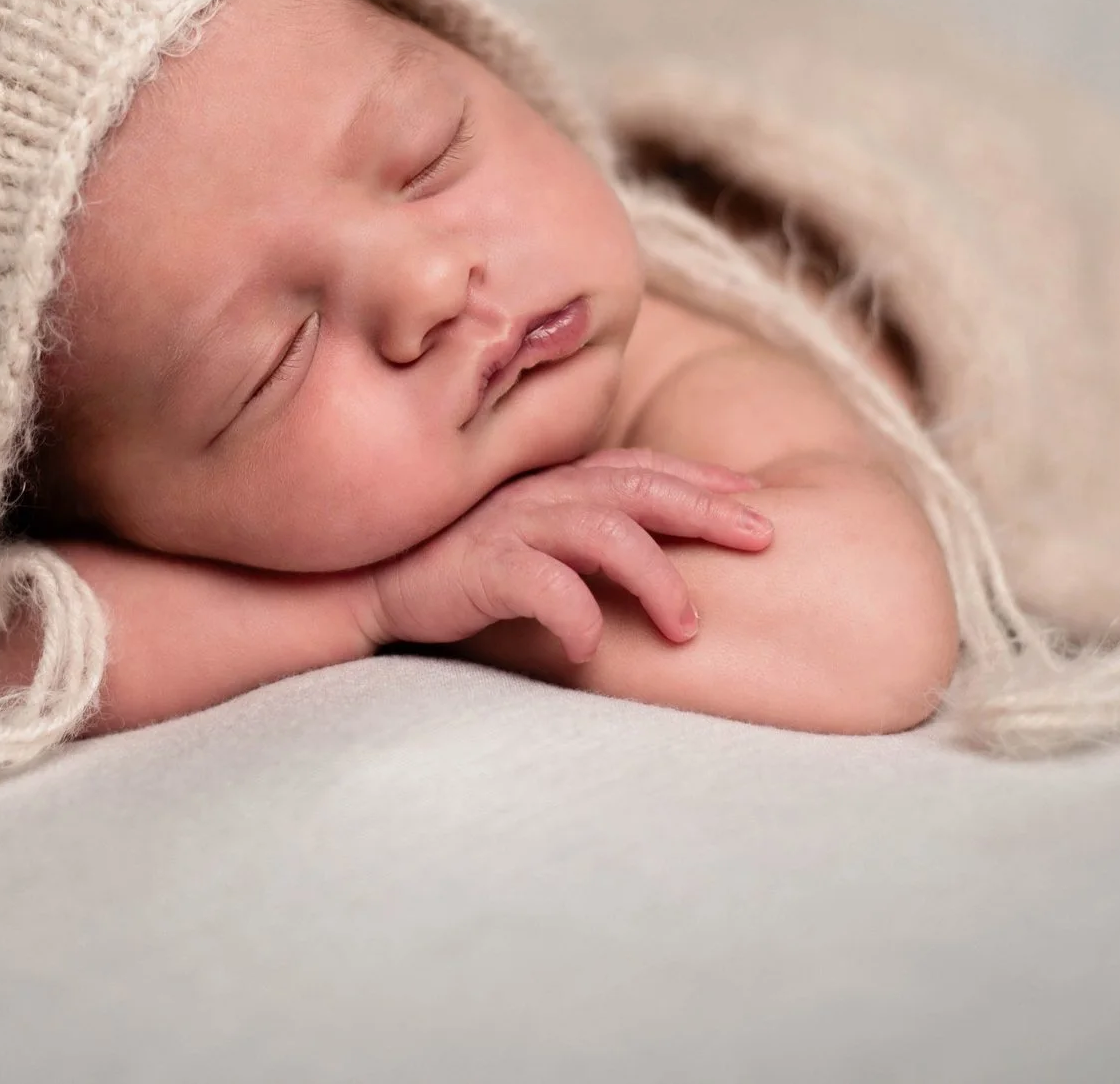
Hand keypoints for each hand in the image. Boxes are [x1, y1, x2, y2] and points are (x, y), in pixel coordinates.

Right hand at [363, 450, 771, 662]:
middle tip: (764, 538)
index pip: (641, 469)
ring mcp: (509, 527)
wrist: (355, 584)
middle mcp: (539, 494)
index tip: (755, 496)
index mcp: (553, 483)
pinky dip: (575, 614)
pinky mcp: (478, 566)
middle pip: (640, 488)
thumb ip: (574, 533)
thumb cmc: (445, 566)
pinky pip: (540, 587)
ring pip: (605, 532)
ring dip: (655, 576)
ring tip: (687, 627)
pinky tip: (592, 649)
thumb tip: (641, 553)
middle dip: (707, 509)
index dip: (700, 478)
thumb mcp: (522, 539)